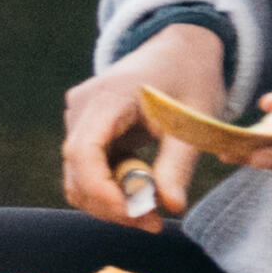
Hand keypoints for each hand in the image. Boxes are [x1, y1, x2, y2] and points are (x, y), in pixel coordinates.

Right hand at [64, 25, 230, 221]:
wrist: (179, 49)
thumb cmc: (191, 78)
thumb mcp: (194, 121)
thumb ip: (179, 164)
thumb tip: (171, 207)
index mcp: (107, 98)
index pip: (83, 152)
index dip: (101, 189)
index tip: (134, 214)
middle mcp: (81, 108)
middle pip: (76, 171)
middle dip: (110, 204)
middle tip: (154, 223)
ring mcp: (79, 118)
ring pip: (78, 176)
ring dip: (109, 201)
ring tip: (152, 212)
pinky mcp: (86, 128)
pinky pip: (88, 168)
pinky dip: (111, 188)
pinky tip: (142, 192)